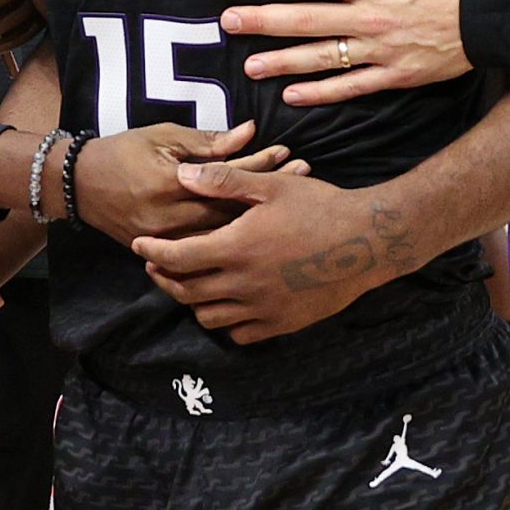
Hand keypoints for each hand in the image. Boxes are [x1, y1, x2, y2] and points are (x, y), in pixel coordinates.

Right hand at [74, 121, 309, 245]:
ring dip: (256, 220)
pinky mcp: (162, 254)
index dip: (260, 166)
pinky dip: (233, 241)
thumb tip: (249, 133)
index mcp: (170, 185)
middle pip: (232, 211)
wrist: (79, 186)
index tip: (289, 154)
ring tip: (291, 206)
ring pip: (222, 237)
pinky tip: (257, 235)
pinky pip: (205, 253)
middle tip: (304, 180)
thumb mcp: (163, 136)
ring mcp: (166, 242)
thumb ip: (207, 142)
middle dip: (269, 194)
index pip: (227, 178)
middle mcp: (170, 219)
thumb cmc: (123, 152)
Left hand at [134, 173, 419, 342]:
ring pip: (209, 317)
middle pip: (186, 291)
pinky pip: (240, 334)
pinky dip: (226, 321)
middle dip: (165, 278)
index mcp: (236, 248)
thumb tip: (182, 175)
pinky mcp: (282, 324)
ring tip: (191, 283)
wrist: (368, 242)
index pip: (177, 258)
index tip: (140, 245)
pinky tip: (228, 303)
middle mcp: (244, 285)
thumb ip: (223, 181)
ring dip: (193, 301)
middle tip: (157, 264)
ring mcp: (263, 309)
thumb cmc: (320, 206)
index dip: (153, 252)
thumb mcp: (271, 185)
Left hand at [220, 0, 478, 105]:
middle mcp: (370, 18)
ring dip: (283, 62)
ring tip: (250, 67)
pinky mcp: (396, 74)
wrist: (498, 16)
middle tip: (227, 22)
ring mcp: (381, 50)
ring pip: (323, 58)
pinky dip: (322, 93)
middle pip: (306, 20)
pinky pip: (352, 87)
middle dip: (264, 21)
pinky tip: (293, 95)